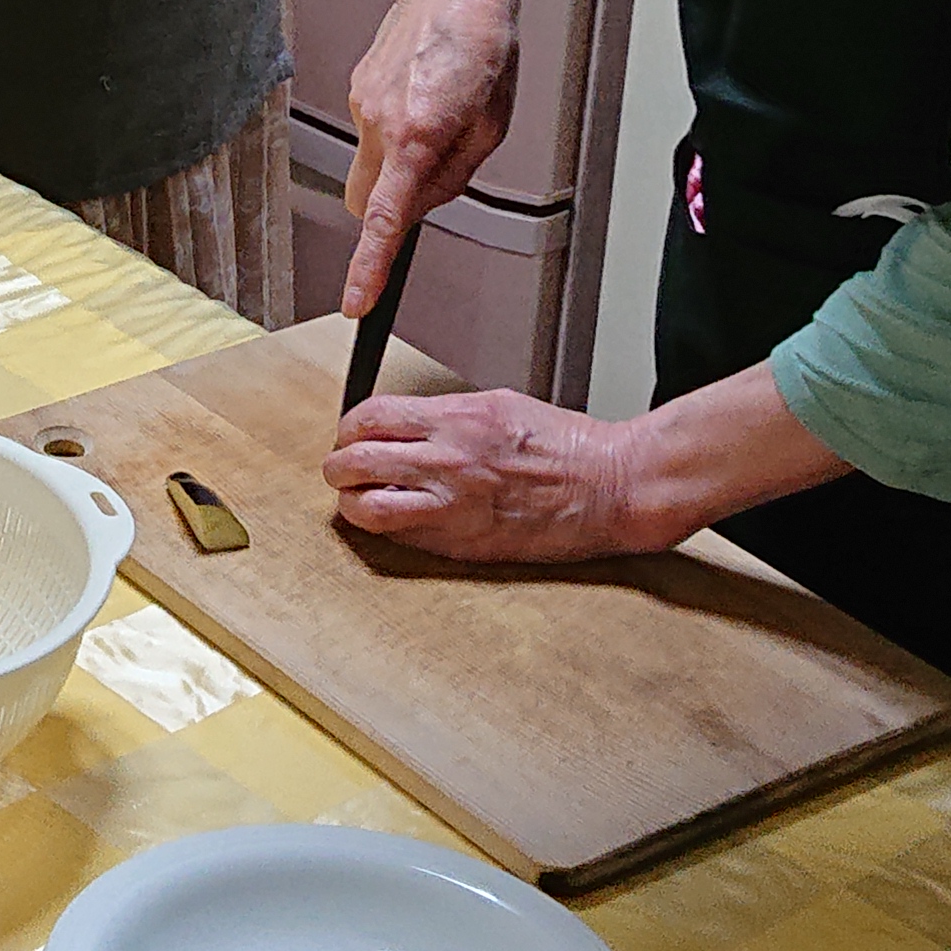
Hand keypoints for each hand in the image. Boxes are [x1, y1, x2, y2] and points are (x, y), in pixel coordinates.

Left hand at [325, 389, 663, 560]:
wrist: (610, 487)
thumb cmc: (567, 446)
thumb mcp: (499, 405)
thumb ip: (445, 418)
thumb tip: (404, 427)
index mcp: (457, 419)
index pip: (369, 417)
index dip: (349, 428)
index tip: (352, 435)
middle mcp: (448, 461)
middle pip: (354, 463)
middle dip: (339, 467)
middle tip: (343, 471)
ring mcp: (453, 507)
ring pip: (366, 509)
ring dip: (352, 505)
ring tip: (358, 501)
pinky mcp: (464, 544)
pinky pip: (404, 539)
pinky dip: (390, 531)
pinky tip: (398, 523)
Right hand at [340, 0, 524, 315]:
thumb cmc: (484, 40)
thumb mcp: (493, 122)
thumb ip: (457, 173)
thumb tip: (427, 202)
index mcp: (417, 134)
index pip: (383, 219)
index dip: (369, 266)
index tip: (358, 301)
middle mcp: (379, 120)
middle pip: (364, 201)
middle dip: (388, 208)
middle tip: (432, 180)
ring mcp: (362, 101)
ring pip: (369, 165)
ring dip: (400, 162)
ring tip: (443, 115)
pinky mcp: (358, 85)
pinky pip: (371, 132)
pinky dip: (396, 131)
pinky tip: (427, 96)